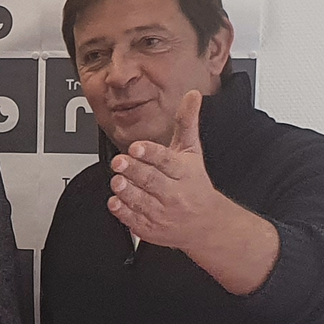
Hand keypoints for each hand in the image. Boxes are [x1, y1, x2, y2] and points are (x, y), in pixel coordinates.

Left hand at [109, 89, 278, 294]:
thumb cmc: (196, 185)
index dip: (150, 153)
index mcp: (184, 172)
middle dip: (133, 170)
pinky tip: (115, 201)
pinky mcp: (151, 228)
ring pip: (141, 200)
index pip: (166, 160)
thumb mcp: (193, 152)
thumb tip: (192, 95)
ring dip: (126, 190)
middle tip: (119, 162)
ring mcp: (162, 212)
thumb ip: (187, 123)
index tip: (136, 147)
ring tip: (117, 180)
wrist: (207, 224)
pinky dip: (123, 211)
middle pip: (151, 180)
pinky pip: (134, 220)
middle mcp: (173, 193)